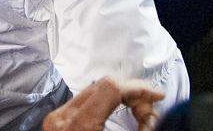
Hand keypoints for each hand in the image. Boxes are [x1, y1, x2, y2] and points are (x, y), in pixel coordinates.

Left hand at [42, 77, 163, 130]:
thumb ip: (137, 127)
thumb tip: (152, 115)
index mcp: (79, 125)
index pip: (112, 88)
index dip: (139, 88)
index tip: (157, 95)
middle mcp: (62, 117)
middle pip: (103, 85)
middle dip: (132, 93)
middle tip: (150, 112)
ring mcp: (55, 119)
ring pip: (93, 91)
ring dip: (118, 97)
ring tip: (138, 115)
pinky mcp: (54, 122)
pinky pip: (83, 103)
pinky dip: (104, 104)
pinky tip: (118, 112)